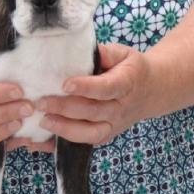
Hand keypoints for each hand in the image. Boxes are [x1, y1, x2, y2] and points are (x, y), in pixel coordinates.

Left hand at [35, 43, 153, 145]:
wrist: (152, 91)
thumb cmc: (131, 69)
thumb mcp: (123, 53)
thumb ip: (104, 52)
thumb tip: (80, 50)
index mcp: (126, 83)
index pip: (106, 88)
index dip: (86, 87)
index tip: (65, 84)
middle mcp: (121, 108)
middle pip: (94, 111)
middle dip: (65, 108)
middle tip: (42, 102)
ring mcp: (114, 125)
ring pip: (91, 133)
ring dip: (65, 128)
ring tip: (43, 121)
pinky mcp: (106, 135)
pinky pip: (86, 143)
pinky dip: (64, 143)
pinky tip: (44, 138)